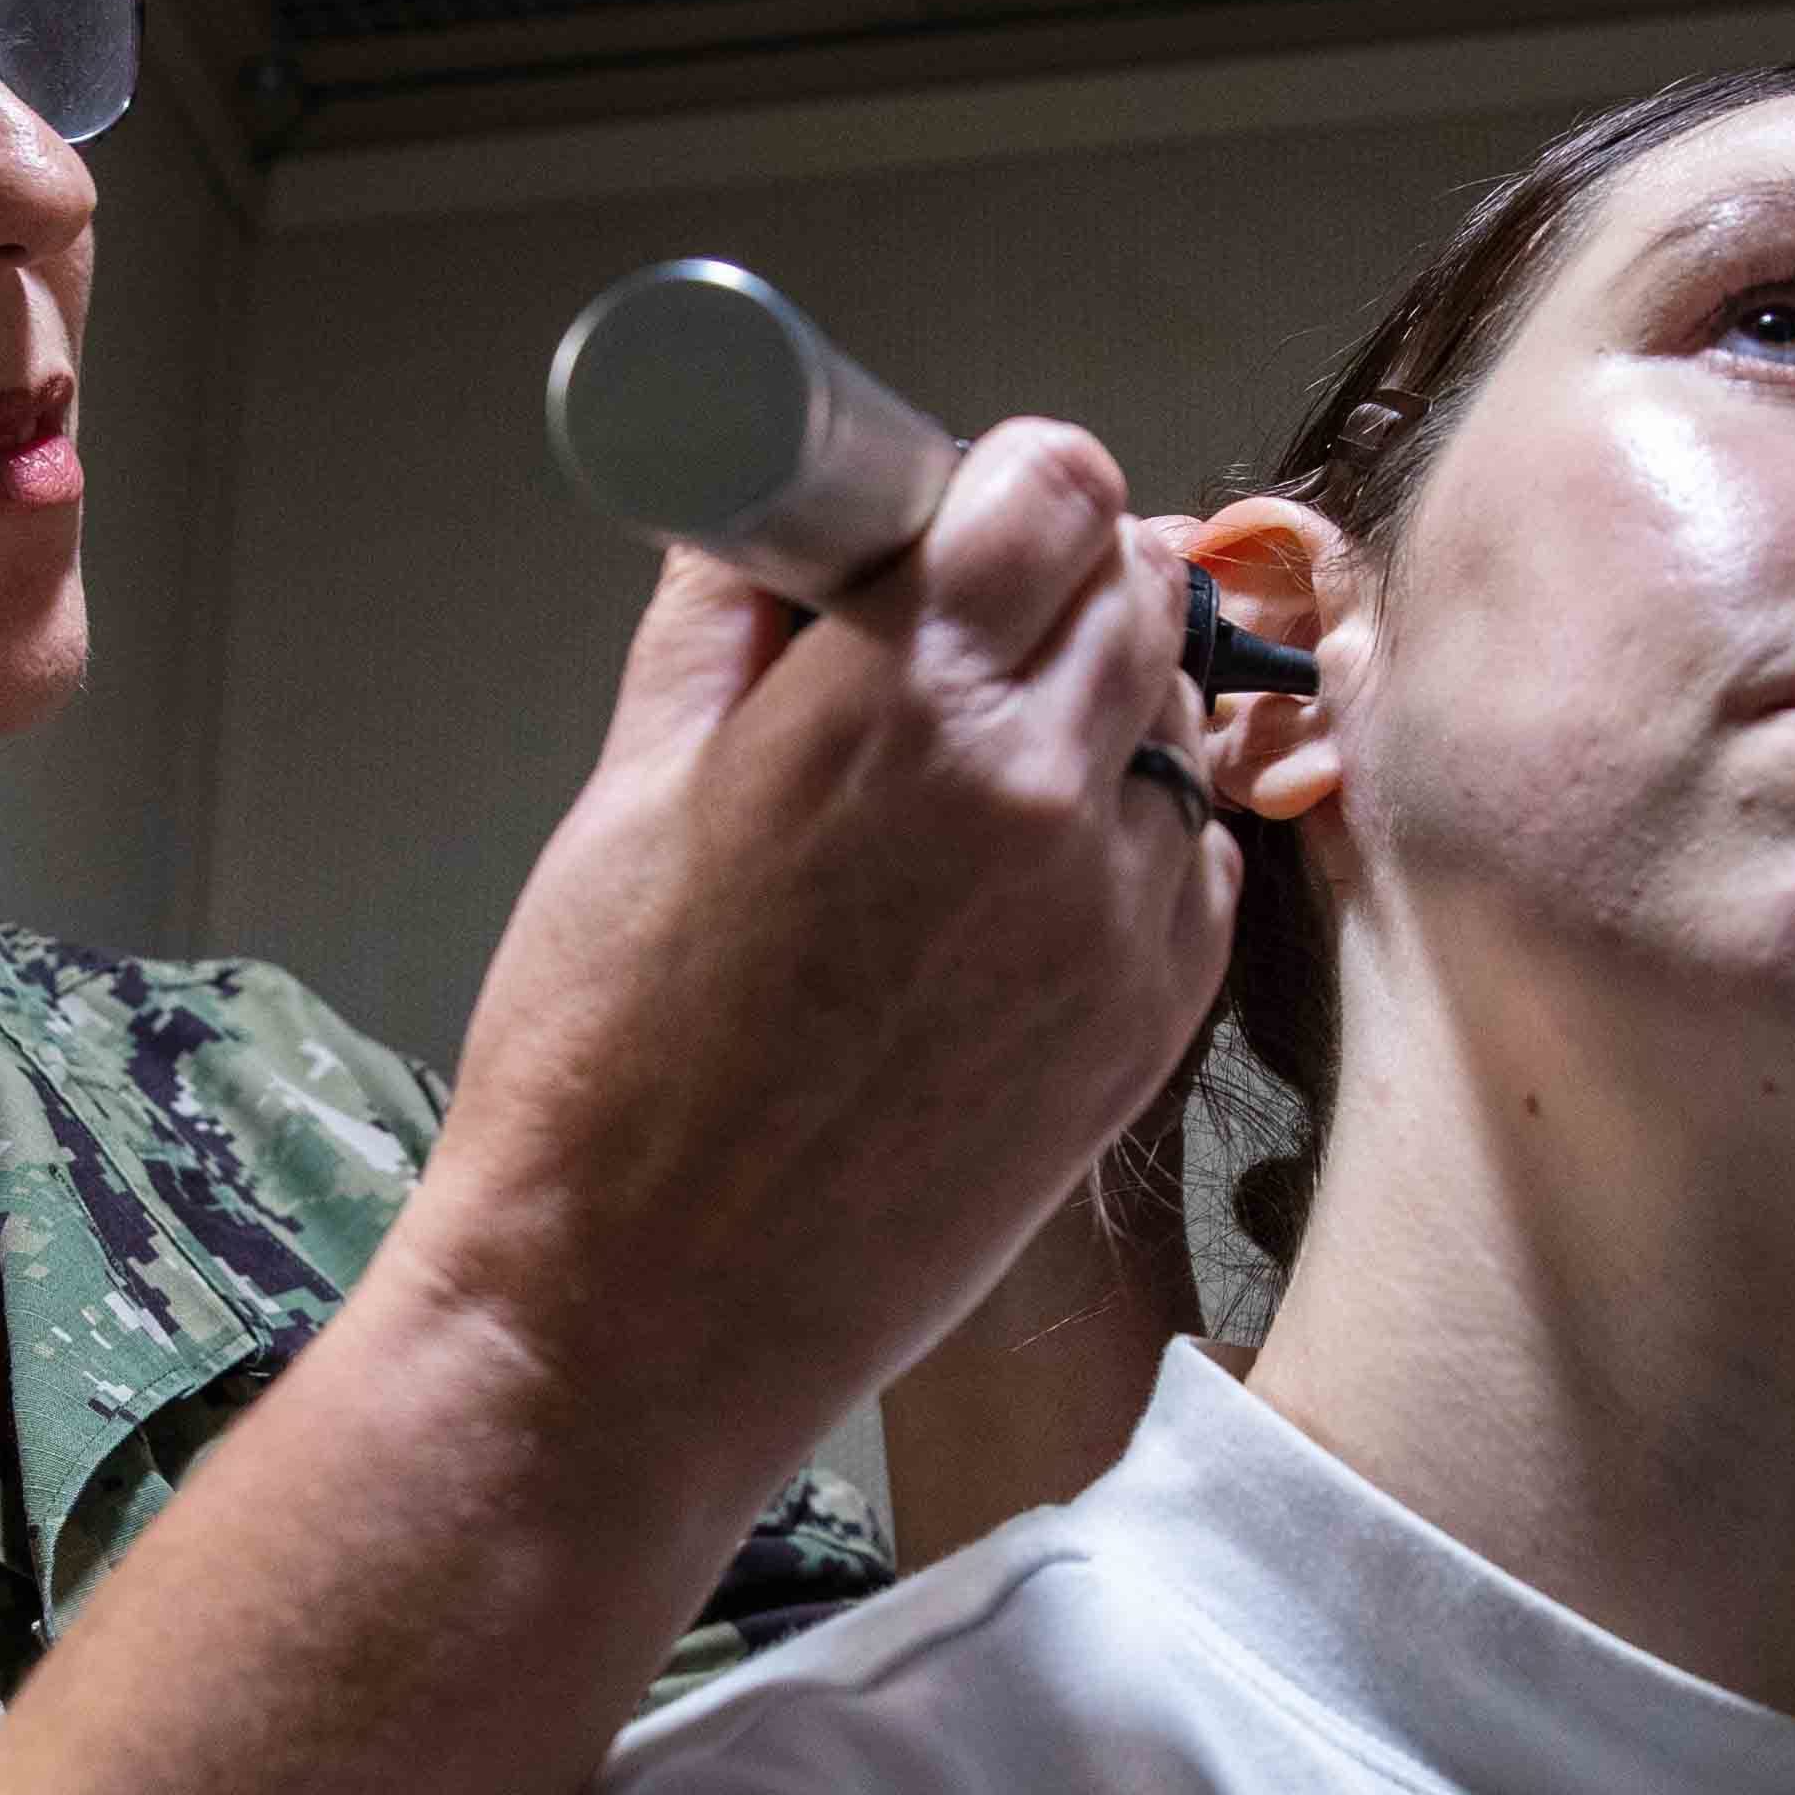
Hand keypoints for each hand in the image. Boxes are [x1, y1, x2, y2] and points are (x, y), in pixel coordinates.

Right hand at [413, 420, 1235, 1493]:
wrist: (646, 1311)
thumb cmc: (604, 1056)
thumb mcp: (628, 787)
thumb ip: (732, 616)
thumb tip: (791, 513)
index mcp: (902, 700)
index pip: (1056, 485)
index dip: (1009, 482)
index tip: (962, 515)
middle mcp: (1041, 790)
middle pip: (1134, 587)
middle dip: (1055, 582)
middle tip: (957, 641)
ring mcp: (1113, 916)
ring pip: (1176, 722)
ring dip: (1100, 712)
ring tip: (971, 784)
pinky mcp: (1149, 1024)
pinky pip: (1189, 861)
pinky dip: (1128, 842)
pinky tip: (1014, 891)